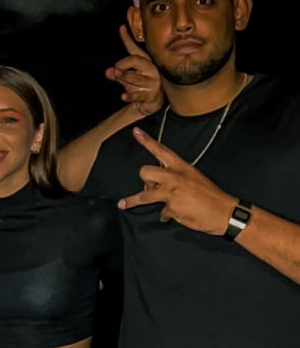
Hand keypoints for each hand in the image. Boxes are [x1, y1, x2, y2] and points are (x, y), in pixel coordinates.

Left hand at [106, 26, 163, 116]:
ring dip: (124, 76)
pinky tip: (122, 96)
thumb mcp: (131, 74)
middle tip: (112, 69)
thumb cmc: (140, 84)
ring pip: (136, 78)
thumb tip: (108, 68)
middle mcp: (150, 69)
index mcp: (145, 61)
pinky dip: (130, 96)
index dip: (127, 39)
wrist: (152, 102)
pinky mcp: (150, 95)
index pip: (135, 49)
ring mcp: (151, 82)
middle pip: (136, 61)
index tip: (121, 28)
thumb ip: (121, 68)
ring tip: (113, 74)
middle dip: (123, 64)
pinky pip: (139, 95)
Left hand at [118, 126, 235, 234]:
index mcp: (181, 166)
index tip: (135, 131)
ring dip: (133, 201)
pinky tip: (177, 214)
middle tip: (149, 187)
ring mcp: (171, 193)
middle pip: (145, 172)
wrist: (224, 212)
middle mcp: (174, 177)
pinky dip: (168, 215)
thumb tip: (158, 184)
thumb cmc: (210, 194)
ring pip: (145, 195)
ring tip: (123, 204)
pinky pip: (163, 212)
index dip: (147, 141)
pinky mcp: (172, 209)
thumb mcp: (193, 177)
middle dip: (144, 180)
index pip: (161, 150)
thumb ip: (175, 176)